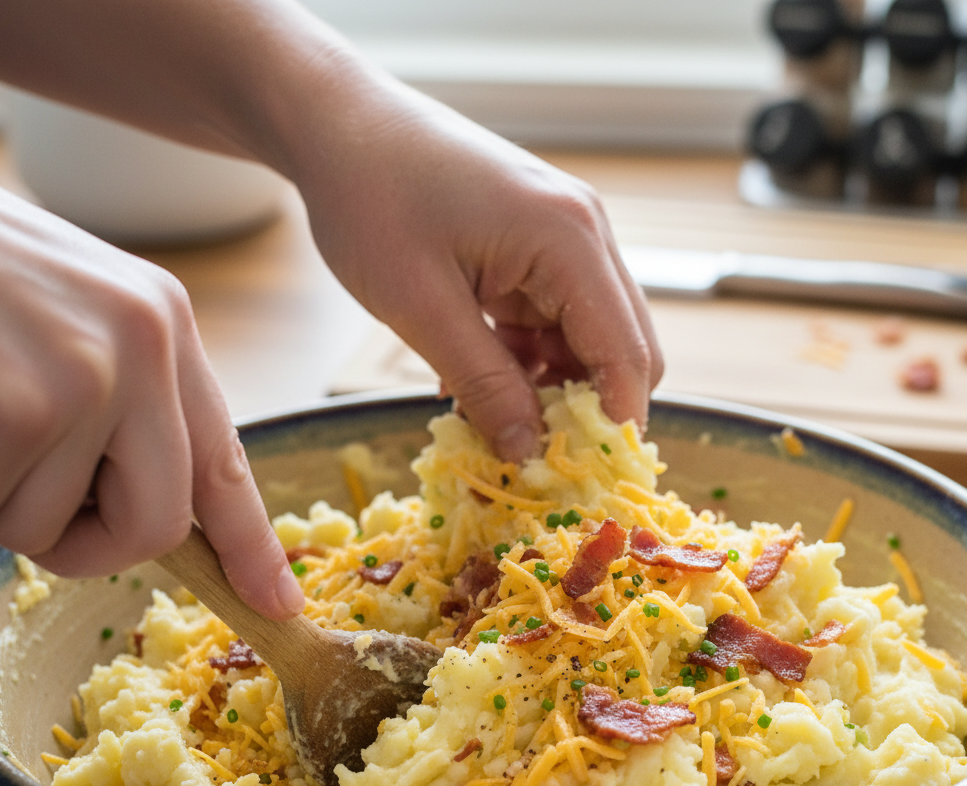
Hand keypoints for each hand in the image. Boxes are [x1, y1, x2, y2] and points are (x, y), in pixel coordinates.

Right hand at [0, 174, 303, 618]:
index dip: (251, 545)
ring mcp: (86, 376)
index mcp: (163, 325)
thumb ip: (120, 403)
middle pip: (156, 527)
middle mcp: (145, 347)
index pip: (226, 462)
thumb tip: (151, 512)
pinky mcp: (21, 409)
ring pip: (51, 529)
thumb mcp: (67, 315)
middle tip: (16, 483)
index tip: (279, 603)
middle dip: (83, 539)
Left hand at [284, 73, 662, 461]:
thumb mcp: (421, 306)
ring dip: (545, 388)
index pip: (628, 354)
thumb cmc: (371, 199)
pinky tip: (471, 377)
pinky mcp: (535, 249)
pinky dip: (522, 361)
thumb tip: (527, 452)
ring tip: (484, 415)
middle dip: (584, 409)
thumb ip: (484, 383)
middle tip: (529, 454)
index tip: (580, 480)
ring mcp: (563, 240)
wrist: (338, 124)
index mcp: (569, 241)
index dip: (614, 426)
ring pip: (585, 342)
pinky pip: (549, 324)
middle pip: (622, 349)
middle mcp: (584, 237)